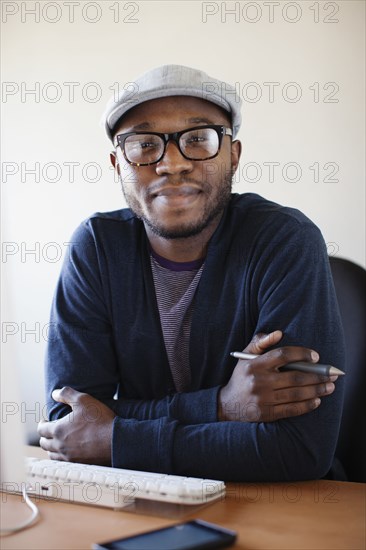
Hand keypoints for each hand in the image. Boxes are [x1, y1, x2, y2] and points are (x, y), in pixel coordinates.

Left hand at [38, 387, 115, 464]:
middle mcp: (60, 446)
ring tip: (57, 441)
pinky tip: (68, 451)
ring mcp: (69, 456)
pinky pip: (63, 462)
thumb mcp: (84, 400)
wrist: (115, 440)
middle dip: (44, 436)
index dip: (41, 423)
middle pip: (44, 443)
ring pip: (52, 455)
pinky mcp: (78, 463)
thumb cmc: (99, 419)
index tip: (45, 420)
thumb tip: (54, 393)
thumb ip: (67, 394)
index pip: (41, 429)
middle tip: (49, 431)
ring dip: (51, 448)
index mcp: (58, 430)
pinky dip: (61, 456)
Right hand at [218, 330, 337, 421]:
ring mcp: (263, 398)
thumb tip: (278, 333)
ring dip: (316, 390)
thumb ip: (260, 342)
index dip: (301, 354)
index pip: (283, 355)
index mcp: (255, 364)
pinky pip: (291, 409)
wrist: (228, 404)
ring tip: (329, 387)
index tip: (315, 357)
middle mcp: (259, 381)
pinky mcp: (267, 413)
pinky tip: (316, 401)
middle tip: (331, 375)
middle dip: (317, 376)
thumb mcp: (246, 356)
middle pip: (295, 377)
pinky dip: (306, 405)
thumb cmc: (242, 376)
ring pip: (296, 394)